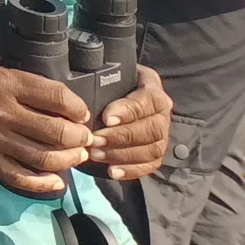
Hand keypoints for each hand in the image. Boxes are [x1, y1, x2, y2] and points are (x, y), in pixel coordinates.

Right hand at [0, 57, 90, 197]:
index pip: (57, 97)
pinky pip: (19, 177)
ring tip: (75, 154)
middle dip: (80, 136)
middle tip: (84, 136)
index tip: (80, 111)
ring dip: (68, 159)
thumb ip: (17, 74)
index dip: (77, 107)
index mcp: (5, 82)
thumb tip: (51, 90)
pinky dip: (42, 183)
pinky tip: (56, 180)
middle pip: (57, 131)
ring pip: (45, 157)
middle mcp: (3, 111)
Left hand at [87, 65, 171, 183]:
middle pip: (150, 129)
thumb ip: (102, 78)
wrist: (123, 93)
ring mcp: (163, 134)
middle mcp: (163, 113)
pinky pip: (151, 165)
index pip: (146, 101)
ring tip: (96, 155)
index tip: (105, 118)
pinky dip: (132, 170)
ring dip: (122, 155)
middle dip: (121, 137)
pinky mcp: (158, 153)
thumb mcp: (109, 73)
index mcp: (152, 88)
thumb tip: (81, 88)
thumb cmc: (111, 81)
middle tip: (94, 140)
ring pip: (152, 149)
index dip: (127, 111)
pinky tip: (112, 171)